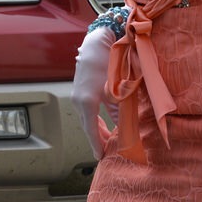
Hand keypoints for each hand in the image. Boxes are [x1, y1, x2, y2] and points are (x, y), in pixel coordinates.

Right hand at [72, 26, 116, 158]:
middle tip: (108, 154)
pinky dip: (94, 121)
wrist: (96, 43)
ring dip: (97, 130)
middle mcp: (78, 100)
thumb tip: (125, 128)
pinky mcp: (80, 91)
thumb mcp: (118, 89)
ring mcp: (77, 95)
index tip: (100, 158)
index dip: (97, 145)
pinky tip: (103, 126)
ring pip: (86, 119)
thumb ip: (120, 110)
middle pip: (87, 126)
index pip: (91, 130)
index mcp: (86, 101)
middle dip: (98, 140)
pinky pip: (86, 112)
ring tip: (108, 142)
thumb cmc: (109, 63)